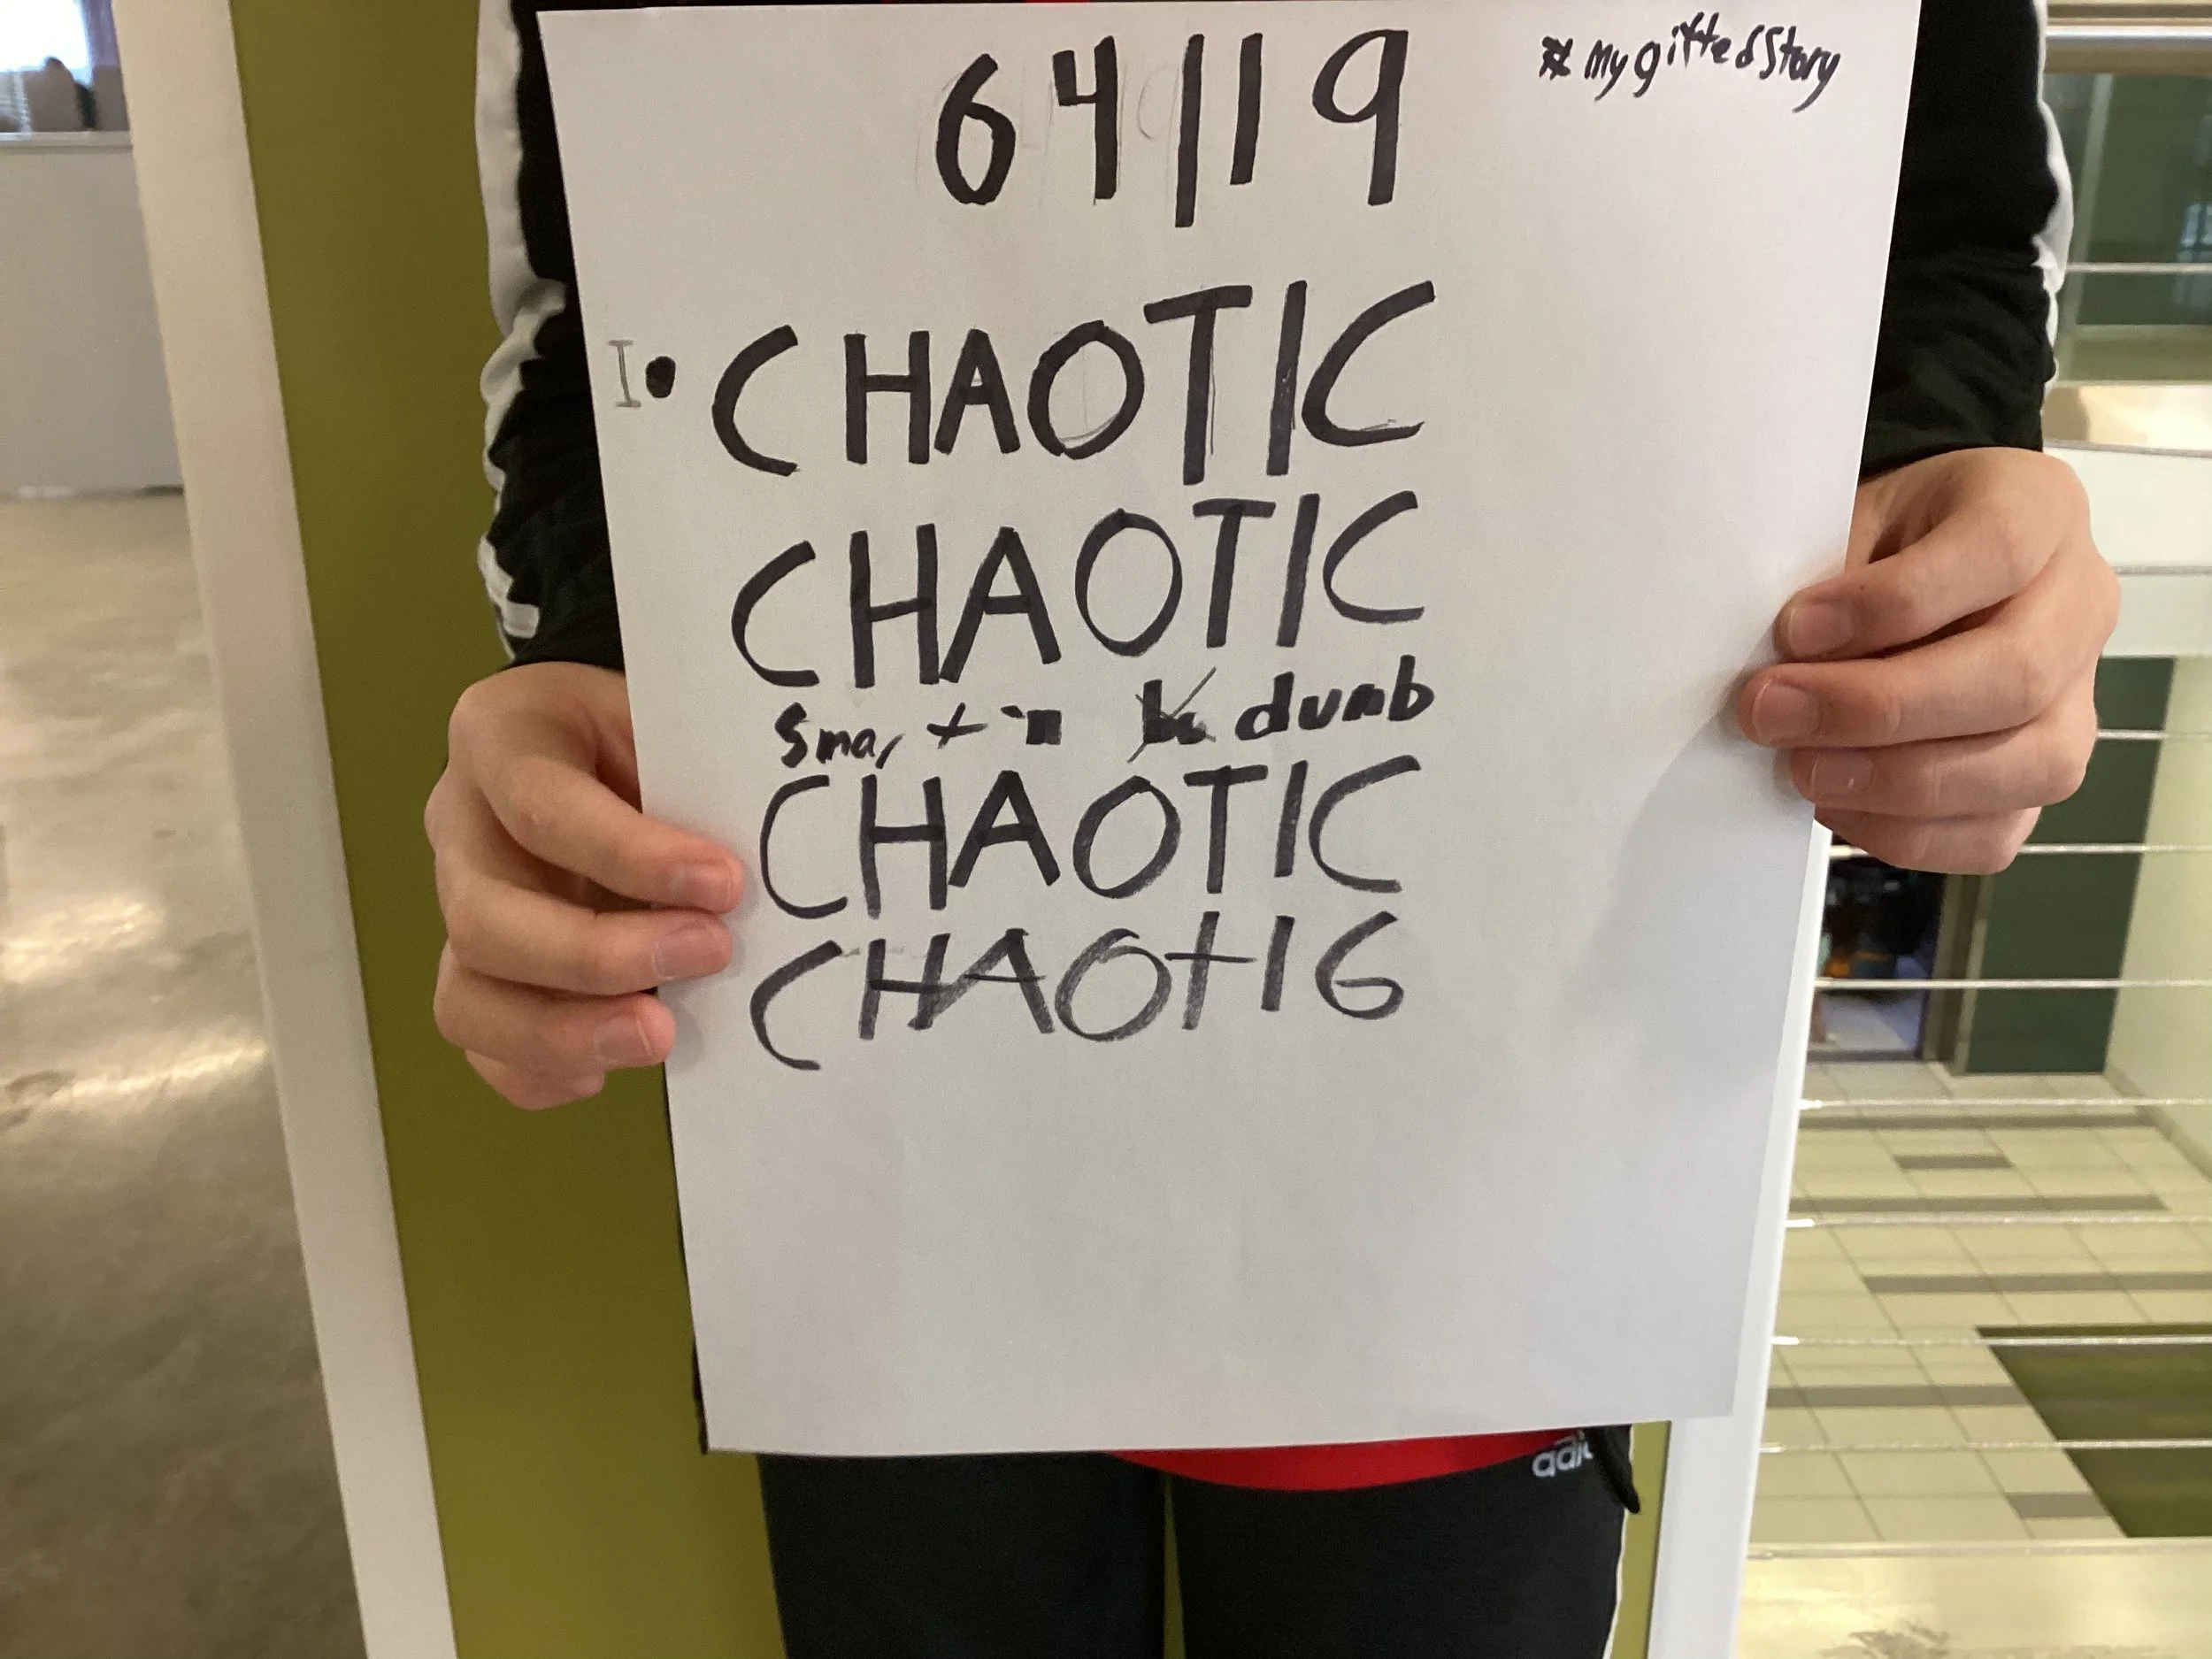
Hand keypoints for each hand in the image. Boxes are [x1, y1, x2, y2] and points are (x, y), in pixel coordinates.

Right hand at [424, 662, 744, 1108]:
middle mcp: (460, 825)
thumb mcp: (668, 718)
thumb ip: (695, 777)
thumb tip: (767, 869)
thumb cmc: (648, 728)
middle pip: (483, 917)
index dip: (630, 855)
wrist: (608, 742)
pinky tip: (606, 1068)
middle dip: (596, 955)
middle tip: (708, 954)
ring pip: (466, 995)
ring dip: (564, 1031)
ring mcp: (460, 904)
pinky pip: (480, 1041)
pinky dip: (539, 1071)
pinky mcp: (477, 969)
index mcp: (500, 736)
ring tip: (659, 1037)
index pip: (540, 806)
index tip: (725, 883)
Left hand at [1737, 447, 2118, 872]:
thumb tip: (1775, 673)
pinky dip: (1908, 832)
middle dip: (1879, 709)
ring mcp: (2076, 698)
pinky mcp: (2040, 774)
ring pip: (2027, 765)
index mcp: (2038, 510)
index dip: (1891, 601)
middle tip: (1771, 714)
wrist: (1909, 565)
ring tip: (1801, 768)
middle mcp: (2078, 605)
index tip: (1794, 629)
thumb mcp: (1849, 516)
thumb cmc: (1877, 540)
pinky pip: (1996, 832)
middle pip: (2015, 675)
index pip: (1997, 551)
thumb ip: (1825, 578)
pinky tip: (1838, 802)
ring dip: (1897, 782)